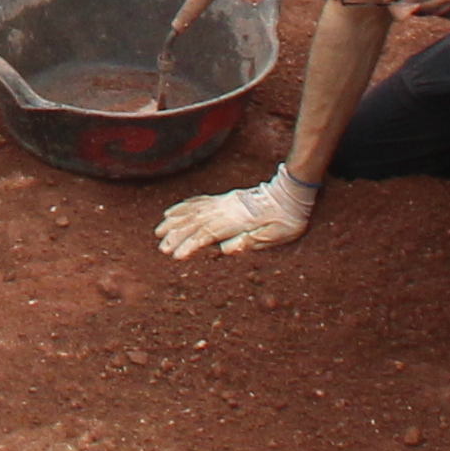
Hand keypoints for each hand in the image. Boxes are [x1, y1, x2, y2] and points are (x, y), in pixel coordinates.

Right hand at [157, 171, 313, 258]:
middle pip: (194, 222)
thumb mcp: (274, 236)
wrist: (291, 194)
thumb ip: (249, 242)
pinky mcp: (224, 199)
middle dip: (175, 235)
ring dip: (175, 221)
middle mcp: (225, 210)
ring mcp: (223, 203)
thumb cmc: (285, 220)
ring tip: (159, 230)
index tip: (175, 256)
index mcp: (236, 222)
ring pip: (193, 211)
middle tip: (160, 248)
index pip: (206, 234)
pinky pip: (199, 201)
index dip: (189, 245)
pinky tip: (173, 211)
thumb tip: (225, 249)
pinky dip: (184, 207)